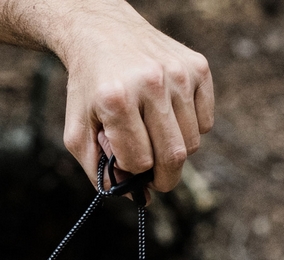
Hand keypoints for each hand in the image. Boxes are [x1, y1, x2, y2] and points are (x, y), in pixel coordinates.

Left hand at [57, 1, 213, 192]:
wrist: (103, 34)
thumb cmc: (88, 91)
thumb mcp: (77, 133)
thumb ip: (99, 172)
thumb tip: (139, 200)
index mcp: (116, 100)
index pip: (139, 162)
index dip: (133, 172)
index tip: (127, 167)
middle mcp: (151, 83)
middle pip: (173, 156)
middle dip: (164, 178)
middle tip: (157, 181)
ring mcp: (179, 73)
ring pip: (193, 142)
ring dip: (175, 153)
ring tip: (155, 141)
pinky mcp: (199, 66)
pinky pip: (206, 121)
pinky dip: (190, 131)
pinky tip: (168, 119)